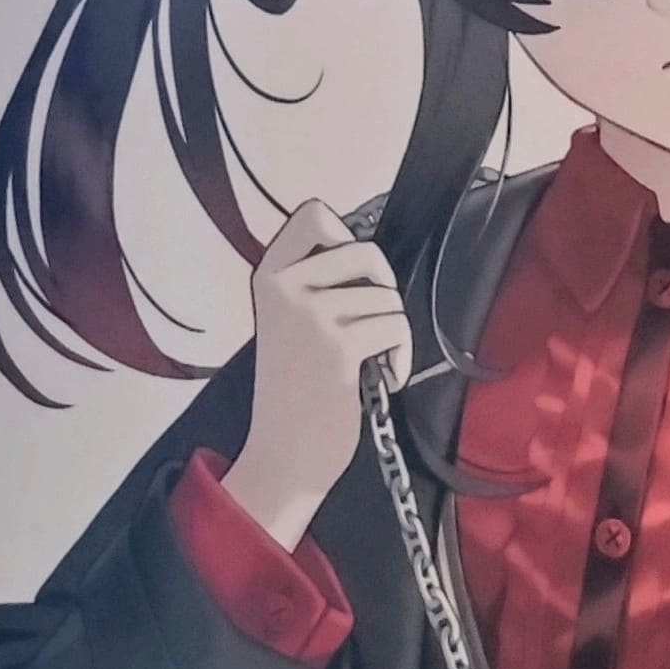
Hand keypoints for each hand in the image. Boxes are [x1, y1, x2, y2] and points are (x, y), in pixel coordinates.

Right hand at [220, 201, 410, 551]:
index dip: (346, 237)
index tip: (351, 276)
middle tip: (372, 323)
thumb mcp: (288, 320)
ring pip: (387, 297)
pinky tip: (383, 376)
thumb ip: (315, 281)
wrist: (285, 454)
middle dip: (382, 289)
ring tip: (371, 360)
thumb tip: (368, 252)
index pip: (314, 213)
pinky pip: (395, 327)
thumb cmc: (297, 388)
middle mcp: (283, 288)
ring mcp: (309, 316)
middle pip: (366, 251)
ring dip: (392, 332)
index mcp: (268, 277)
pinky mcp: (337, 347)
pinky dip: (400, 355)